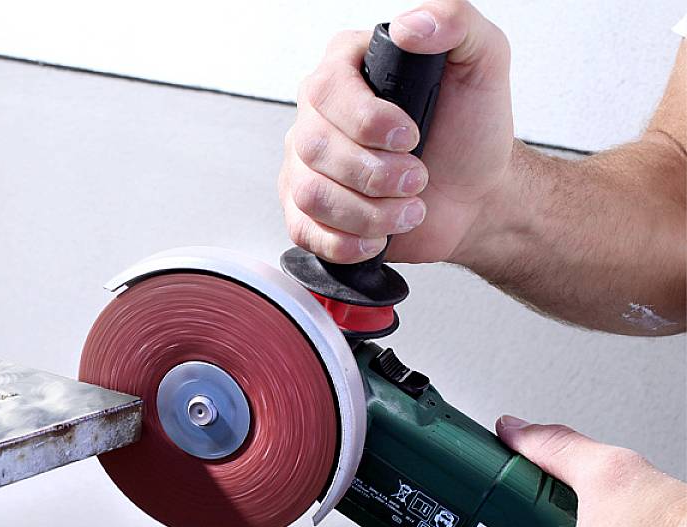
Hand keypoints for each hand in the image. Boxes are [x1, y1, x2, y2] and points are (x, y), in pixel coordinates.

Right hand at [278, 0, 514, 262]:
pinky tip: (379, 234)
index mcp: (349, 67)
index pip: (327, 89)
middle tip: (417, 177)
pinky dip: (349, 242)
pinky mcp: (307, 212)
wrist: (475, 197)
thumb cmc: (471, 133)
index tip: (410, 136)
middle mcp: (319, 115)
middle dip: (376, 174)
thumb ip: (456, 22)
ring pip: (312, 194)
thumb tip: (410, 26)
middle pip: (314, 146)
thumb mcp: (483, 62)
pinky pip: (305, 231)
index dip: (367, 121)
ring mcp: (307, 166)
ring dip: (370, 212)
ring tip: (407, 208)